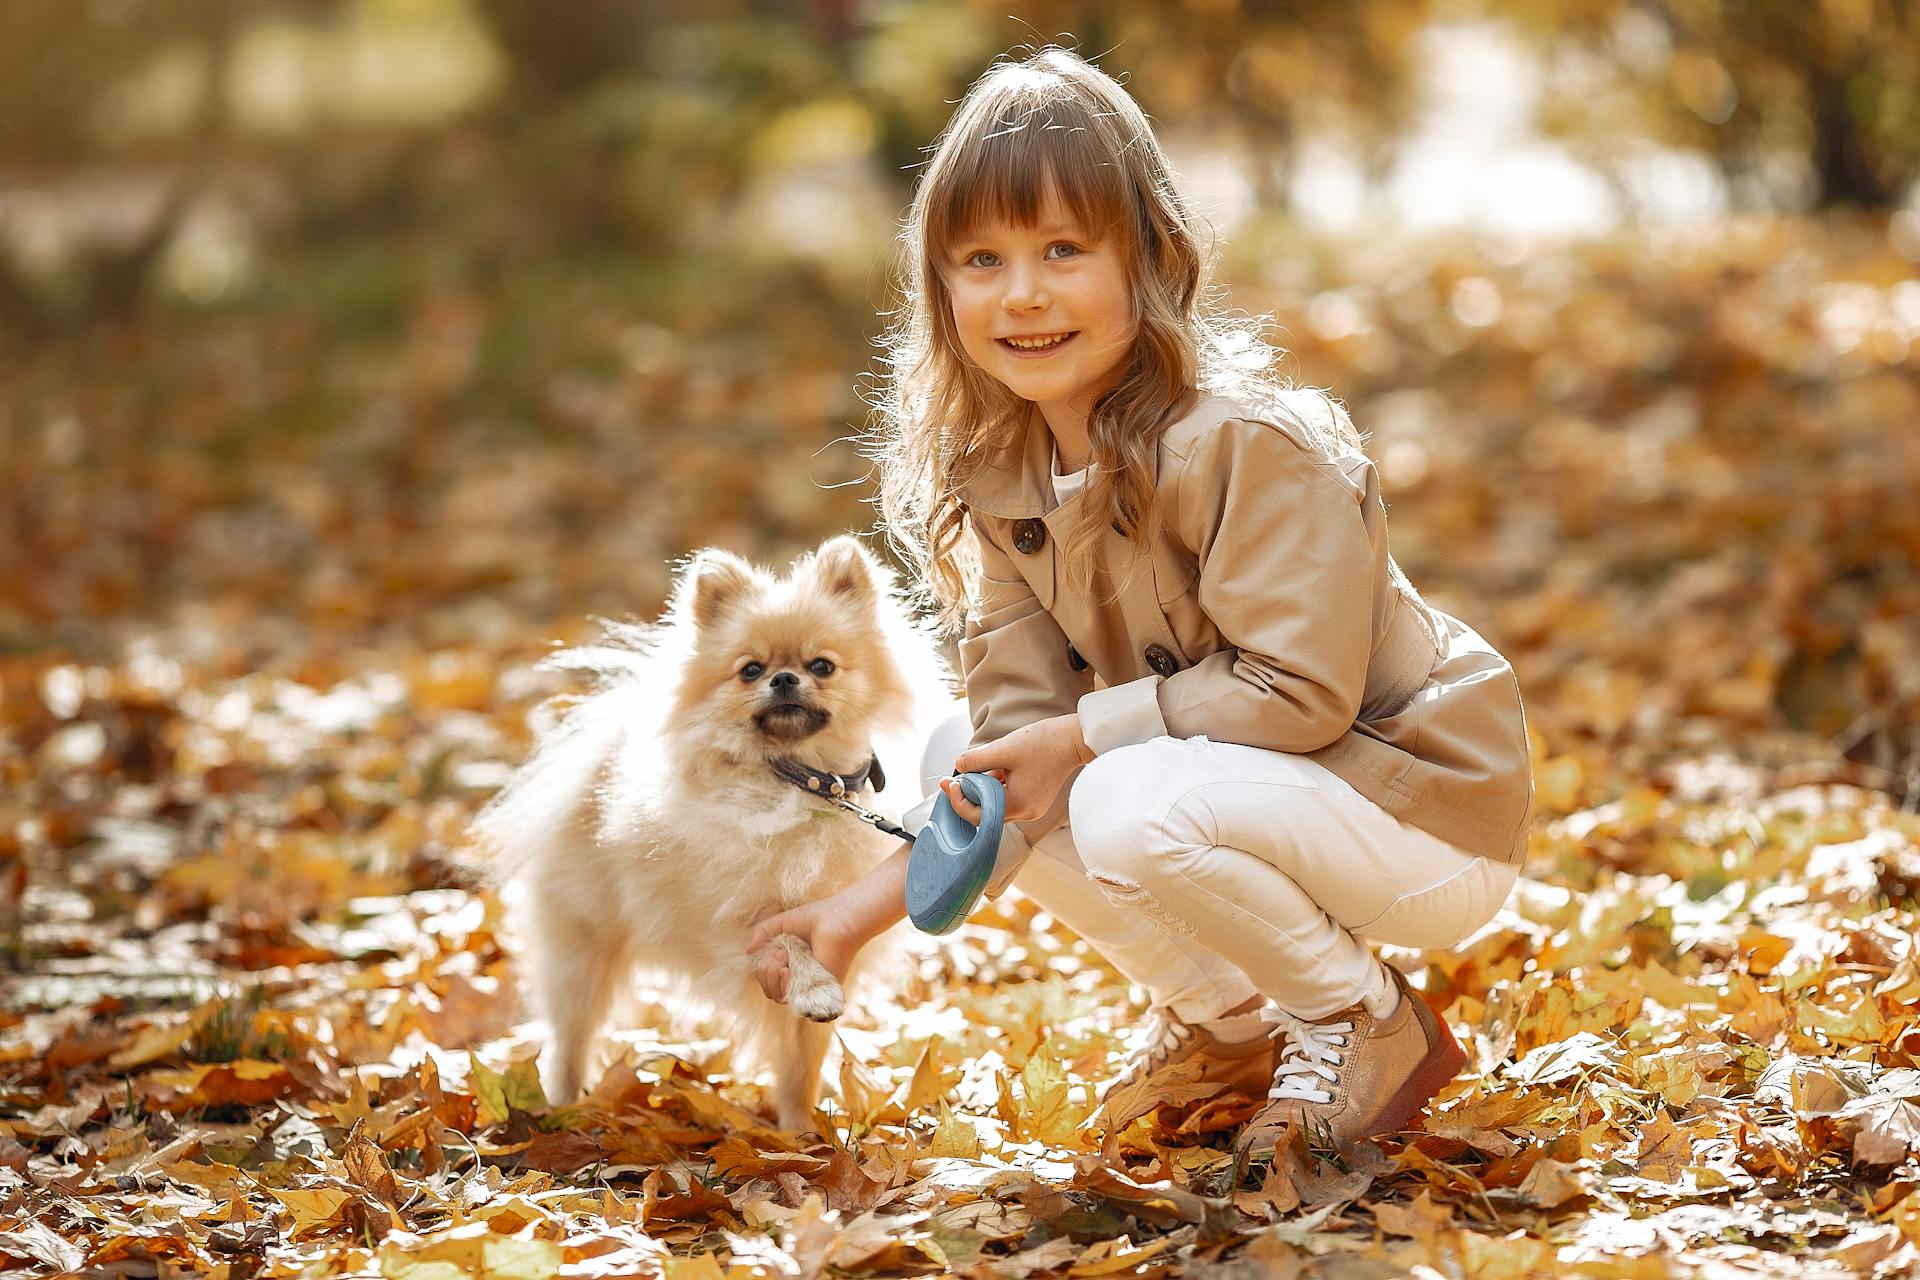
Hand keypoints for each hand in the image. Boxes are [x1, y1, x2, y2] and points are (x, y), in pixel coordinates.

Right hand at [747, 895, 871, 1002]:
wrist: (838, 920)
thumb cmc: (815, 917)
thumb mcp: (782, 922)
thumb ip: (762, 933)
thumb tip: (748, 952)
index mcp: (790, 963)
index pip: (767, 978)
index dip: (763, 968)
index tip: (776, 950)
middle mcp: (798, 977)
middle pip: (769, 990)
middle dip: (766, 973)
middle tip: (781, 954)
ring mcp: (808, 986)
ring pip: (777, 997)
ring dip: (773, 979)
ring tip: (785, 960)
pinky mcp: (819, 992)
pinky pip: (796, 1005)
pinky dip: (784, 990)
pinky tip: (789, 972)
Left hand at [942, 713, 1092, 824]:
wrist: (1073, 739)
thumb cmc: (1043, 743)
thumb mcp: (1003, 748)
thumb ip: (976, 760)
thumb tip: (958, 766)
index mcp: (1018, 804)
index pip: (977, 815)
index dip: (958, 800)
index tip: (947, 782)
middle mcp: (1026, 813)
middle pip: (986, 813)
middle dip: (968, 795)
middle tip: (953, 779)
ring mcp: (1032, 808)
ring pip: (996, 805)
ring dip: (983, 790)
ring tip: (979, 768)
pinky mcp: (1035, 801)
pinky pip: (1008, 799)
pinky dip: (997, 788)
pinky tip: (996, 770)